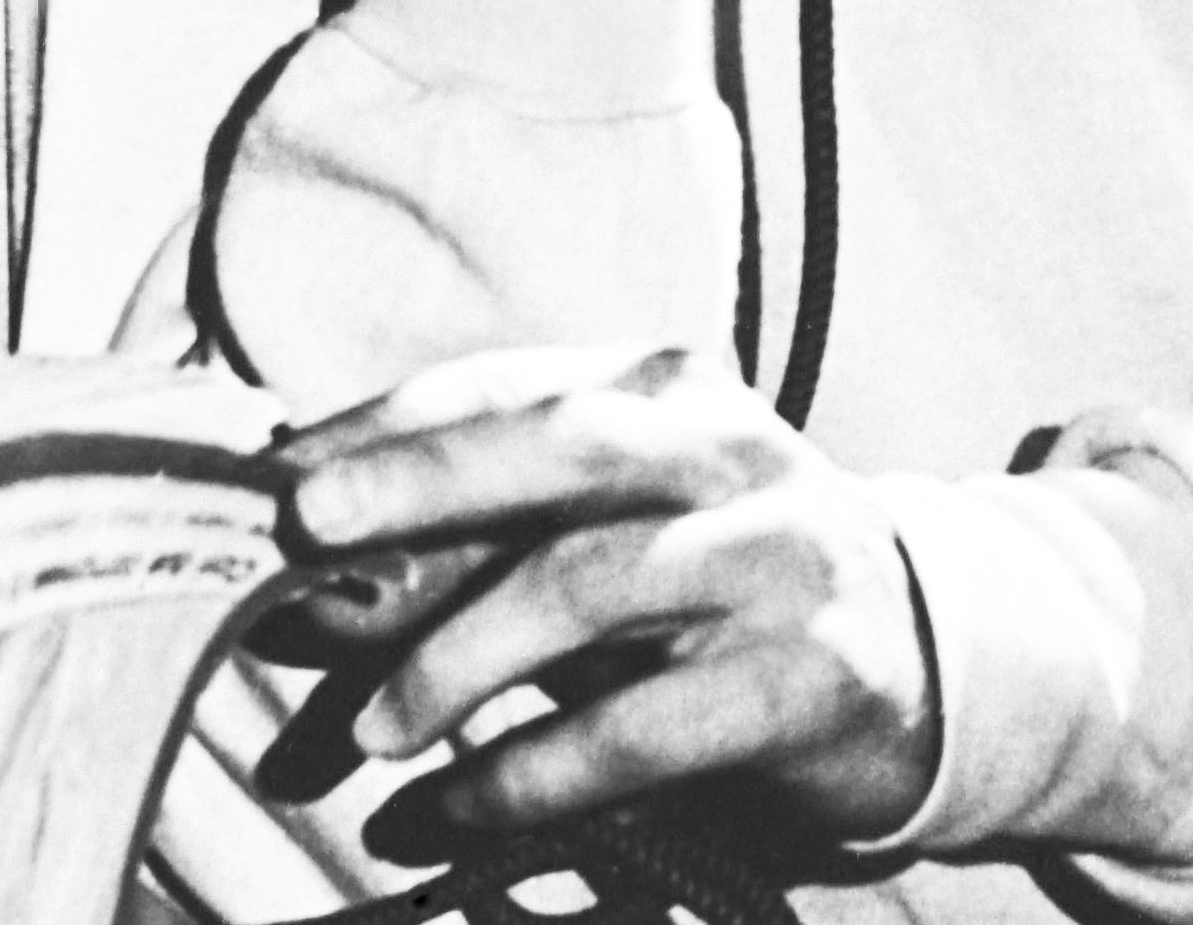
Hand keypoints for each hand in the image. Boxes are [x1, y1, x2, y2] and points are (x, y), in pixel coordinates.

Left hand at [255, 345, 945, 845]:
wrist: (921, 665)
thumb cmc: (716, 592)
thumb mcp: (613, 536)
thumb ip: (478, 542)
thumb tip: (299, 580)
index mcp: (676, 392)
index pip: (513, 384)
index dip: (387, 430)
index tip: (271, 481)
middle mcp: (734, 453)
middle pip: (562, 443)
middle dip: (421, 481)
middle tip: (303, 537)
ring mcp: (781, 559)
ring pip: (591, 579)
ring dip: (455, 656)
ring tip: (365, 728)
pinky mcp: (809, 677)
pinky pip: (639, 725)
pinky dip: (524, 771)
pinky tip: (448, 808)